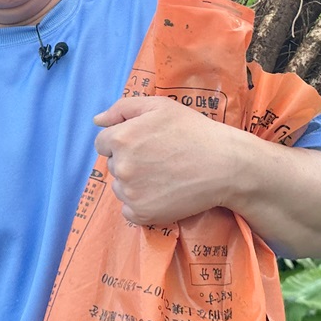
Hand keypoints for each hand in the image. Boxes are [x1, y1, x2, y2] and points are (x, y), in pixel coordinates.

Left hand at [93, 94, 241, 225]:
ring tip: (163, 175)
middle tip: (158, 158)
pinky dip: (141, 204)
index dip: (122, 141)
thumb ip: (122, 108)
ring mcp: (131, 193)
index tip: (144, 143)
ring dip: (134, 183)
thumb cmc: (193, 131)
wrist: (224, 165)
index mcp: (121, 138)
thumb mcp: (160, 106)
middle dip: (129, 160)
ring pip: (120, 187)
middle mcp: (121, 167)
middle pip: (112, 165)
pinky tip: (162, 193)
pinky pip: (129, 210)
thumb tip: (97, 120)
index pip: (103, 143)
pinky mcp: (142, 214)